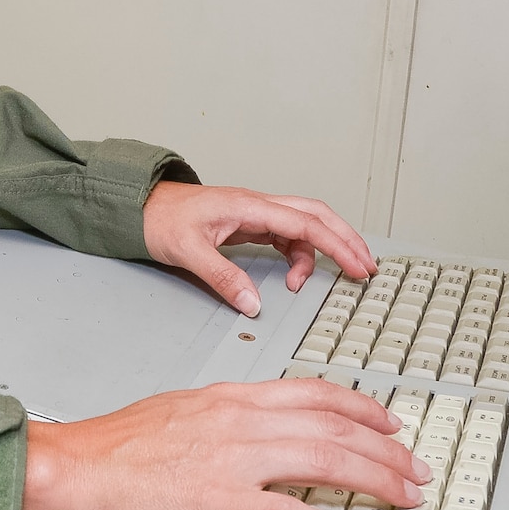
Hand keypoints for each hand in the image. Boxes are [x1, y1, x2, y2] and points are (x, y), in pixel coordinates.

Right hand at [19, 378, 427, 509]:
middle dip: (386, 449)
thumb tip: (265, 428)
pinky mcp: (220, 501)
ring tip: (403, 497)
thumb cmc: (120, 444)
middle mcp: (241, 420)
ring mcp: (234, 459)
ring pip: (325, 460)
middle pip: (334, 427)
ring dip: (375, 480)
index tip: (391, 423)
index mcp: (233, 396)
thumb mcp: (184, 409)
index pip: (315, 393)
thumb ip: (230, 416)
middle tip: (416, 468)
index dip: (363, 408)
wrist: (79, 465)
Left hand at [143, 181, 375, 317]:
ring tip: (330, 278)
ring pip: (304, 225)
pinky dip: (300, 255)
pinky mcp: (250, 224)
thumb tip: (253, 304)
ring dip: (322, 250)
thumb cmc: (161, 220)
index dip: (336, 244)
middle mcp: (257, 205)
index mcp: (249, 206)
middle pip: (316, 215)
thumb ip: (223, 278)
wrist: (141, 206)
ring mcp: (255, 213)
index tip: (358, 265)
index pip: (305, 222)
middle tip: (367, 267)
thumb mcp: (189, 252)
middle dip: (346, 239)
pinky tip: (296, 277)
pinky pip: (287, 236)